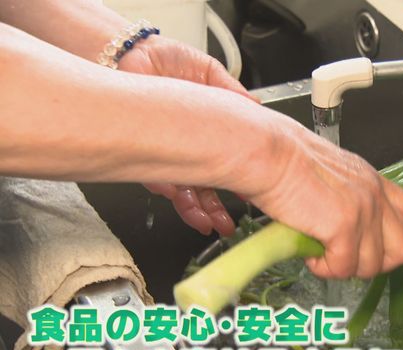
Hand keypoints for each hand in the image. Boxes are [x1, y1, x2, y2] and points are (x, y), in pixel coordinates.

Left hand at [118, 35, 254, 235]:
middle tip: (229, 223)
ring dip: (199, 210)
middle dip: (218, 208)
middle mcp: (188, 143)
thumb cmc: (166, 59)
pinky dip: (173, 194)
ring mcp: (168, 151)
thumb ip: (232, 92)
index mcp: (208, 126)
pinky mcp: (145, 153)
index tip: (250, 192)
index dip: (239, 178)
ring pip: (185, 190)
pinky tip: (185, 201)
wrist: (130, 54)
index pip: (227, 159)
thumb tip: (256, 107)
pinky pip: (160, 181)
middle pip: (206, 183)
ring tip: (211, 223)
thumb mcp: (210, 72)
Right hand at [239, 119, 402, 278]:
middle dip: (377, 264)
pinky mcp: (344, 227)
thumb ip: (351, 201)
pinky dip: (324, 268)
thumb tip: (348, 236)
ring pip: (372, 265)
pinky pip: (344, 267)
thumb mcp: (333, 177)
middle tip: (347, 260)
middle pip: (402, 249)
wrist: (268, 155)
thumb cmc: (285, 162)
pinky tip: (309, 253)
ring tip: (319, 251)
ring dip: (344, 267)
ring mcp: (364, 211)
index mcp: (374, 181)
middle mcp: (375, 195)